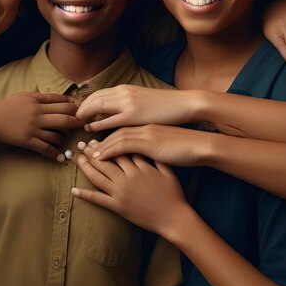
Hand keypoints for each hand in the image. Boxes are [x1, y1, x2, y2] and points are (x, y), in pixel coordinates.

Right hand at [0, 93, 81, 160]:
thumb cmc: (7, 105)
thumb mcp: (25, 96)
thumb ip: (42, 97)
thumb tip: (61, 98)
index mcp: (38, 102)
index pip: (62, 103)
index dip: (75, 107)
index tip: (83, 111)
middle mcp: (38, 114)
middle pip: (65, 118)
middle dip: (78, 122)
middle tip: (86, 125)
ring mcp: (33, 128)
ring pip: (57, 135)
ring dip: (64, 139)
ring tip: (65, 141)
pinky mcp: (27, 140)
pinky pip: (45, 148)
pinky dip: (55, 154)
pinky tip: (61, 158)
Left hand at [72, 153, 188, 237]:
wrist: (174, 218)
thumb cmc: (174, 195)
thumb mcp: (168, 171)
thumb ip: (156, 159)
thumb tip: (147, 148)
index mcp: (140, 167)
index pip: (119, 151)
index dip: (107, 143)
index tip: (97, 138)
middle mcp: (128, 177)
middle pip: (106, 160)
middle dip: (92, 151)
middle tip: (82, 144)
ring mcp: (121, 192)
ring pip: (99, 176)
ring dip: (86, 167)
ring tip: (77, 159)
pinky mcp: (118, 206)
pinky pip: (98, 199)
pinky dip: (85, 195)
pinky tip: (74, 190)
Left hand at [75, 85, 198, 131]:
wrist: (186, 105)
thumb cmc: (168, 108)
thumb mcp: (145, 103)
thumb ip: (130, 106)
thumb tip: (118, 112)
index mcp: (127, 89)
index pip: (99, 93)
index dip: (87, 103)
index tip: (78, 112)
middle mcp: (124, 93)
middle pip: (94, 98)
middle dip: (81, 108)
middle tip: (72, 119)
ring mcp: (128, 103)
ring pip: (98, 107)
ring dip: (86, 116)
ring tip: (77, 126)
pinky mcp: (134, 116)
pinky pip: (110, 122)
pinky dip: (98, 126)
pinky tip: (92, 132)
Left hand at [77, 124, 205, 166]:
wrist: (201, 146)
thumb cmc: (187, 147)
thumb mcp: (166, 142)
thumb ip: (153, 142)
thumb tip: (145, 145)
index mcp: (146, 126)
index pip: (120, 125)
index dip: (106, 131)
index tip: (93, 138)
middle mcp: (142, 128)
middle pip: (113, 130)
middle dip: (97, 138)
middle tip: (83, 145)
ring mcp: (144, 135)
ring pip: (114, 139)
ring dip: (98, 147)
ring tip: (86, 154)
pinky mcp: (146, 147)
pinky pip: (121, 149)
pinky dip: (108, 153)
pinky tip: (98, 159)